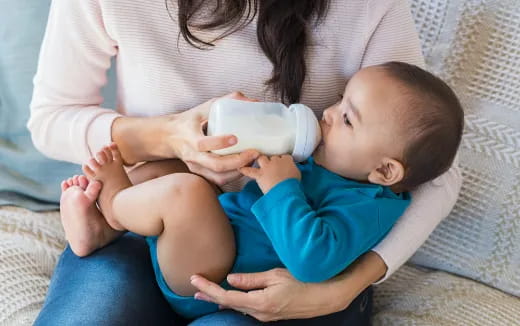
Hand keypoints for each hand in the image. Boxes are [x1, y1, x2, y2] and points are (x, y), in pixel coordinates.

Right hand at [166, 91, 260, 185]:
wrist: (169, 137)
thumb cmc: (190, 120)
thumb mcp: (204, 107)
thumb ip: (227, 101)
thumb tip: (254, 101)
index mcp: (190, 137)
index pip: (202, 144)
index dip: (219, 142)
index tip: (236, 138)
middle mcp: (192, 155)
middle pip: (215, 165)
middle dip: (238, 161)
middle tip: (255, 153)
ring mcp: (196, 167)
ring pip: (219, 177)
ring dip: (239, 171)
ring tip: (253, 160)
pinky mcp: (201, 174)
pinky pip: (219, 180)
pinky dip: (234, 176)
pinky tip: (245, 167)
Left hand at [190, 252, 386, 321]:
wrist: (326, 296)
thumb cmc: (304, 281)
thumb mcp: (276, 275)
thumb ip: (251, 279)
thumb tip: (230, 279)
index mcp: (260, 302)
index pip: (226, 296)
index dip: (209, 288)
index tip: (194, 280)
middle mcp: (260, 313)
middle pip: (228, 305)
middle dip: (210, 296)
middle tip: (194, 288)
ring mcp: (266, 316)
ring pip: (237, 307)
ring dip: (220, 299)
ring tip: (206, 292)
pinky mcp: (271, 314)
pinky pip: (248, 308)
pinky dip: (234, 301)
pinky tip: (230, 297)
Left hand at [239, 155, 300, 192]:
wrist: (286, 191)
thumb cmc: (293, 184)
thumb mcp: (297, 174)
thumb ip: (293, 169)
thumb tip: (290, 170)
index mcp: (287, 160)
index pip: (284, 157)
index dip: (282, 161)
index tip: (282, 165)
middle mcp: (276, 161)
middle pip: (272, 157)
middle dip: (272, 161)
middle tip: (272, 166)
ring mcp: (267, 167)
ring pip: (262, 159)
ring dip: (261, 161)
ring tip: (260, 163)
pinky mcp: (260, 174)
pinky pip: (250, 171)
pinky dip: (245, 170)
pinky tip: (241, 168)